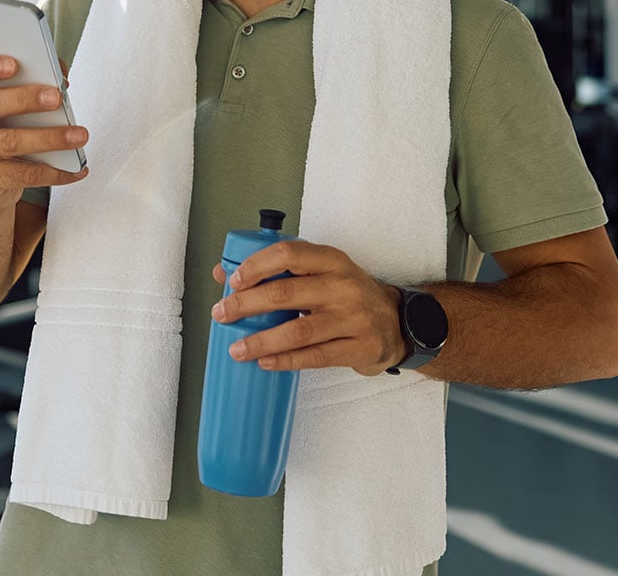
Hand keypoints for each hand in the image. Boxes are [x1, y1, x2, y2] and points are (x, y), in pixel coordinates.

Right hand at [0, 54, 88, 207]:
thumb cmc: (6, 129)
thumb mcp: (13, 105)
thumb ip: (34, 84)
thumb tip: (61, 79)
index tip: (14, 64)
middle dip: (25, 99)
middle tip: (56, 97)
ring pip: (10, 142)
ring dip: (49, 138)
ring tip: (79, 135)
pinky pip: (25, 174)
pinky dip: (56, 172)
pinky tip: (78, 170)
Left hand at [211, 241, 405, 375]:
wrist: (396, 323)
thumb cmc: (347, 295)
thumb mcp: (321, 273)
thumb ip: (277, 271)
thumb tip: (222, 272)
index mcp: (331, 260)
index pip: (289, 254)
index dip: (257, 266)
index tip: (233, 281)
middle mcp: (343, 285)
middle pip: (286, 292)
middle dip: (246, 304)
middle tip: (221, 314)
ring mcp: (353, 318)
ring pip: (298, 330)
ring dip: (262, 341)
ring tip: (237, 349)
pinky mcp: (359, 348)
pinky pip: (315, 357)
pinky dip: (286, 361)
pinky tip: (265, 362)